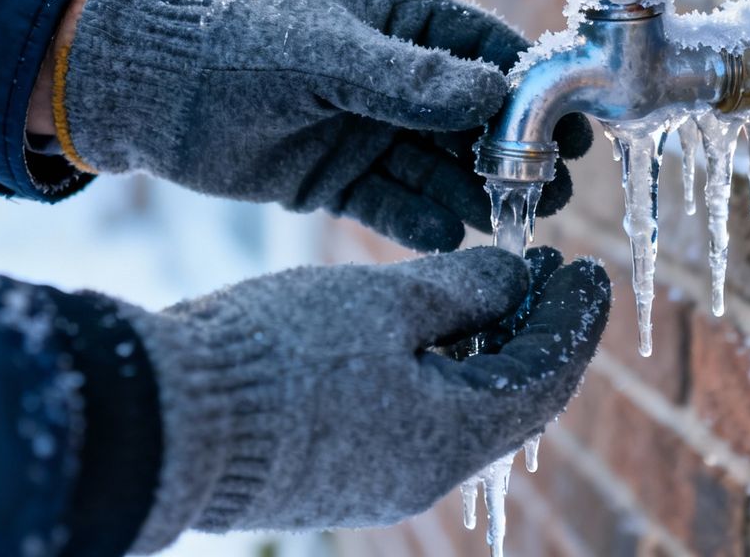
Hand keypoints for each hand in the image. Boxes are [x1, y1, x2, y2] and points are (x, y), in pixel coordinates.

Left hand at [55, 0, 590, 250]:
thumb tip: (493, 93)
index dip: (533, 89)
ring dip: (476, 193)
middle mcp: (395, 81)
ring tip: (509, 220)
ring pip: (440, 169)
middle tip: (553, 188)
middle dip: (514, 154)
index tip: (572, 126)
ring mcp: (369, 133)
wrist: (153, 91)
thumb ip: (409, 78)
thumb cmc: (240, 44)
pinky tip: (446, 236)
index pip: (486, 52)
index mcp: (400, 23)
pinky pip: (395, 206)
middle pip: (474, 120)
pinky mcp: (340, 182)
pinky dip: (421, 222)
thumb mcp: (329, 53)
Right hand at [119, 246, 609, 551]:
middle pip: (506, 399)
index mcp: (452, 437)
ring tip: (486, 288)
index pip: (546, 378)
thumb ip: (462, 289)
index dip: (573, 321)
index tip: (587, 271)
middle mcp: (424, 472)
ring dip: (481, 348)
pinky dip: (435, 371)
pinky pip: (411, 419)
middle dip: (531, 330)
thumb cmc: (276, 355)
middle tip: (544, 270)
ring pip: (457, 409)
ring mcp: (376, 479)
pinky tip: (421, 328)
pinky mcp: (333, 472)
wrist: (161, 421)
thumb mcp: (382, 302)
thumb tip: (515, 277)